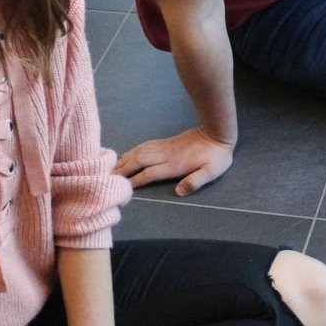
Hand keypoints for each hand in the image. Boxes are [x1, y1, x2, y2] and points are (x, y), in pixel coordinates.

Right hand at [115, 127, 233, 194]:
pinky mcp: (166, 141)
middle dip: (124, 169)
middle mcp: (166, 155)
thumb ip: (195, 182)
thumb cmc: (216, 157)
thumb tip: (179, 192)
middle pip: (139, 161)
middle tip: (109, 176)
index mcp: (174, 165)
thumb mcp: (211, 172)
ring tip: (113, 167)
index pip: (150, 173)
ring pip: (140, 151)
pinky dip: (133, 150)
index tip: (123, 186)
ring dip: (125, 159)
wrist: (217, 133)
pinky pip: (145, 145)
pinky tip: (128, 154)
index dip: (136, 180)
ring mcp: (165, 146)